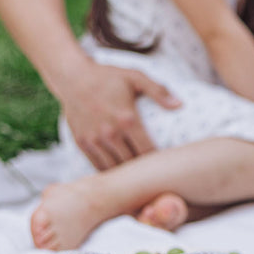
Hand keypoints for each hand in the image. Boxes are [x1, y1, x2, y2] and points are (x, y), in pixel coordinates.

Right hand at [58, 61, 178, 169]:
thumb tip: (180, 105)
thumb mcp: (135, 77)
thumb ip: (159, 91)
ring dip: (126, 173)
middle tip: (154, 173)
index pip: (148, 151)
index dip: (158, 161)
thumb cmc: (108, 77)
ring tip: (138, 176)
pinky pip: (97, 165)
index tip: (166, 163)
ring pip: (114, 168)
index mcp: (128, 119)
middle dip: (144, 169)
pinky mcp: (82, 143)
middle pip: (132, 163)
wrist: (73, 77)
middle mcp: (110, 133)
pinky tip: (119, 171)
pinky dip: (109, 171)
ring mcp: (94, 139)